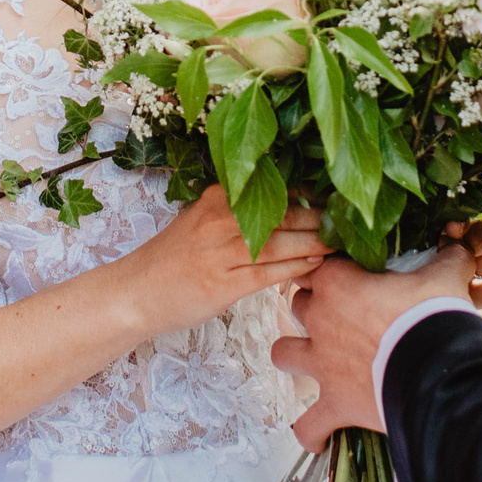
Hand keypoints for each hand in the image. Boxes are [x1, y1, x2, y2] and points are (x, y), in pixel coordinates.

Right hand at [118, 185, 326, 338]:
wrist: (136, 292)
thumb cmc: (173, 259)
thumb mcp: (200, 221)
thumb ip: (235, 213)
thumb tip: (287, 207)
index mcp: (216, 198)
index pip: (272, 189)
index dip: (308, 195)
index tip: (333, 198)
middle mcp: (219, 219)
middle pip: (282, 214)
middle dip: (319, 219)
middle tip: (345, 222)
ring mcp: (221, 252)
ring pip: (281, 243)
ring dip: (315, 243)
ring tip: (337, 244)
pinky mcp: (224, 283)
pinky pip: (270, 273)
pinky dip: (297, 268)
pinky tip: (315, 265)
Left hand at [274, 244, 475, 450]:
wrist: (438, 369)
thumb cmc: (434, 315)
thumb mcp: (445, 276)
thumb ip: (448, 256)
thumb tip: (459, 242)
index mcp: (337, 283)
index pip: (312, 265)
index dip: (327, 269)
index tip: (346, 273)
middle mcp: (319, 321)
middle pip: (298, 304)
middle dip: (314, 308)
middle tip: (342, 315)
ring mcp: (321, 364)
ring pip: (283, 353)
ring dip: (296, 356)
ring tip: (315, 361)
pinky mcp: (334, 403)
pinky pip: (309, 424)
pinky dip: (312, 430)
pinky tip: (319, 433)